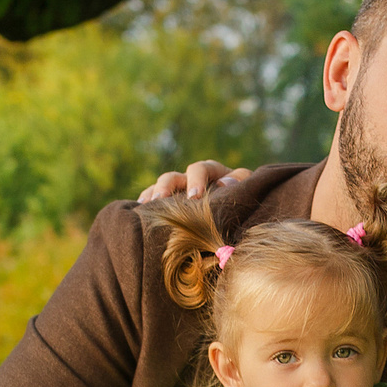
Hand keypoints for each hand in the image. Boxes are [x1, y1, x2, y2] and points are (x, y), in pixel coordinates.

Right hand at [139, 160, 254, 203]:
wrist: (240, 217)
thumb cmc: (244, 202)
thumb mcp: (247, 190)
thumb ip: (240, 182)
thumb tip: (223, 184)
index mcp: (212, 172)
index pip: (202, 169)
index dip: (196, 180)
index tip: (194, 197)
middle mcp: (192, 179)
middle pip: (175, 177)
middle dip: (168, 187)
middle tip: (164, 200)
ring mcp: (179, 190)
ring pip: (161, 187)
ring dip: (154, 194)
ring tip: (146, 207)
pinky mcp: (170, 202)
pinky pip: (152, 198)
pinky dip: (146, 202)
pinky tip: (139, 211)